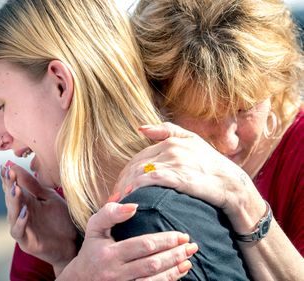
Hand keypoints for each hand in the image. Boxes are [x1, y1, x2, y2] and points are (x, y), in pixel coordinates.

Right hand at [0, 161, 77, 272]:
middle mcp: (19, 214)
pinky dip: (21, 222)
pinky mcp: (26, 241)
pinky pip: (18, 231)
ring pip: (12, 214)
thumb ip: (34, 185)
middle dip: (9, 186)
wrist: (72, 242)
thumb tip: (16, 166)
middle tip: (9, 174)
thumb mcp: (49, 197)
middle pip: (10, 198)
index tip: (5, 166)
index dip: (7, 178)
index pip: (12, 187)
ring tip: (16, 189)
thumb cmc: (60, 220)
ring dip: (13, 201)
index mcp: (25, 202)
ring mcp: (21, 228)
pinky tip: (25, 212)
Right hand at [58, 202, 195, 280]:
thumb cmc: (91, 249)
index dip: (165, 241)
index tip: (181, 235)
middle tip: (191, 246)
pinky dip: (168, 280)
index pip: (143, 245)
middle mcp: (116, 272)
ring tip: (189, 258)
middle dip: (175, 254)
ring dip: (175, 269)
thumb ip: (110, 213)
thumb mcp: (94, 228)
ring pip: (154, 279)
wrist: (80, 279)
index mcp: (109, 253)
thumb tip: (133, 205)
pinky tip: (180, 272)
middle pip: (152, 263)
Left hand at [114, 122, 265, 232]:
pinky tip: (132, 198)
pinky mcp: (180, 176)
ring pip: (140, 172)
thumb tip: (140, 128)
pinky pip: (151, 180)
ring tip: (118, 202)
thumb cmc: (213, 167)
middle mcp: (172, 148)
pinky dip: (138, 188)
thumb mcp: (193, 142)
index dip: (126, 173)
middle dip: (122, 182)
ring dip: (126, 187)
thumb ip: (168, 132)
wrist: (234, 186)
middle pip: (136, 165)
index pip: (139, 157)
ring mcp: (176, 161)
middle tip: (114, 198)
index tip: (119, 188)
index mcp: (172, 141)